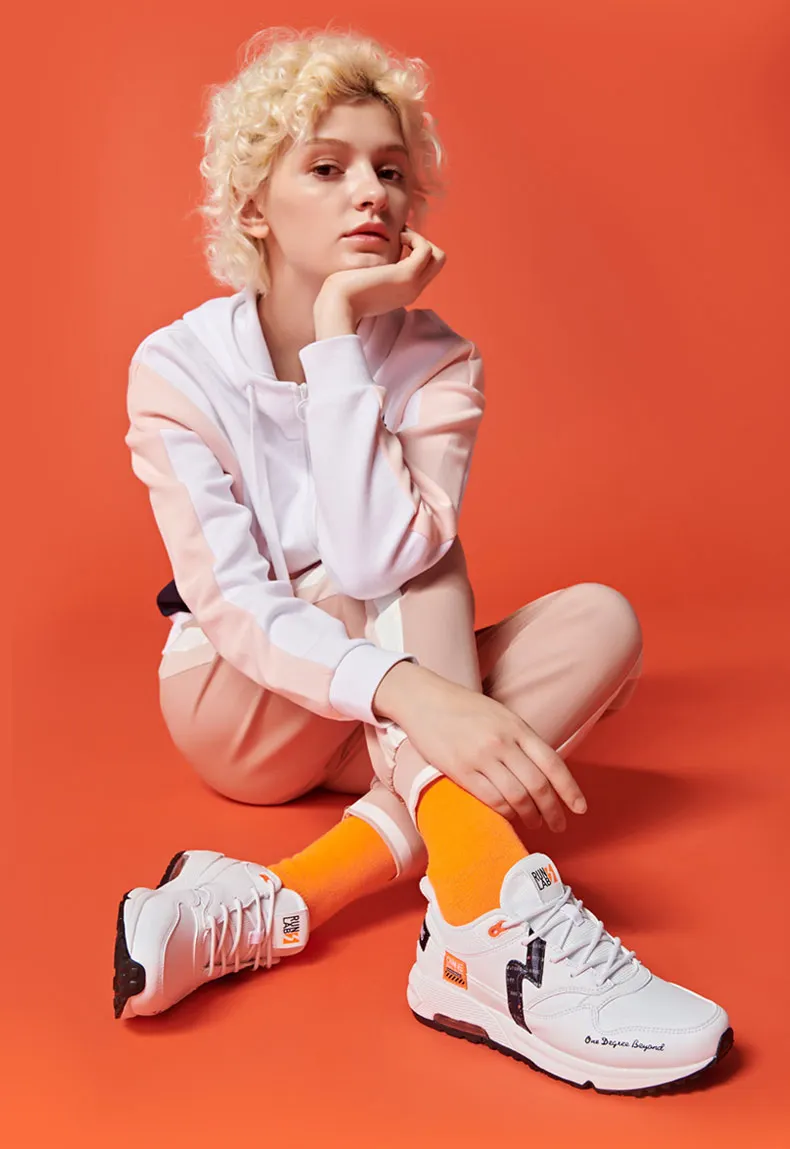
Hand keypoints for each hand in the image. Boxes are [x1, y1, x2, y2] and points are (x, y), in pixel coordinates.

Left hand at [315, 227, 445, 324]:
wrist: (337, 305)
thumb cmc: (342, 294)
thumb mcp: (365, 282)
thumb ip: (375, 273)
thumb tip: (376, 259)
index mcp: (404, 292)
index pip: (425, 269)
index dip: (415, 251)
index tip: (397, 242)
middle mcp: (412, 290)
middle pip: (438, 262)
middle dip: (422, 243)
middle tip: (402, 236)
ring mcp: (412, 285)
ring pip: (438, 256)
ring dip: (420, 239)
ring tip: (400, 236)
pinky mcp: (406, 276)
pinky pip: (426, 250)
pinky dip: (415, 238)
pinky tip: (398, 237)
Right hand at [379, 665, 587, 830]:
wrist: (424, 700)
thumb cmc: (464, 708)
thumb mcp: (501, 716)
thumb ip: (522, 740)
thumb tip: (543, 771)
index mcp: (517, 727)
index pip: (553, 764)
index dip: (570, 790)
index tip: (580, 808)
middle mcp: (503, 743)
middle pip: (538, 786)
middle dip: (553, 810)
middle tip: (558, 825)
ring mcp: (481, 757)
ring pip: (517, 797)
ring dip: (530, 816)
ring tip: (535, 823)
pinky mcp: (460, 770)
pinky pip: (491, 799)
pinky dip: (506, 813)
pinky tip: (510, 817)